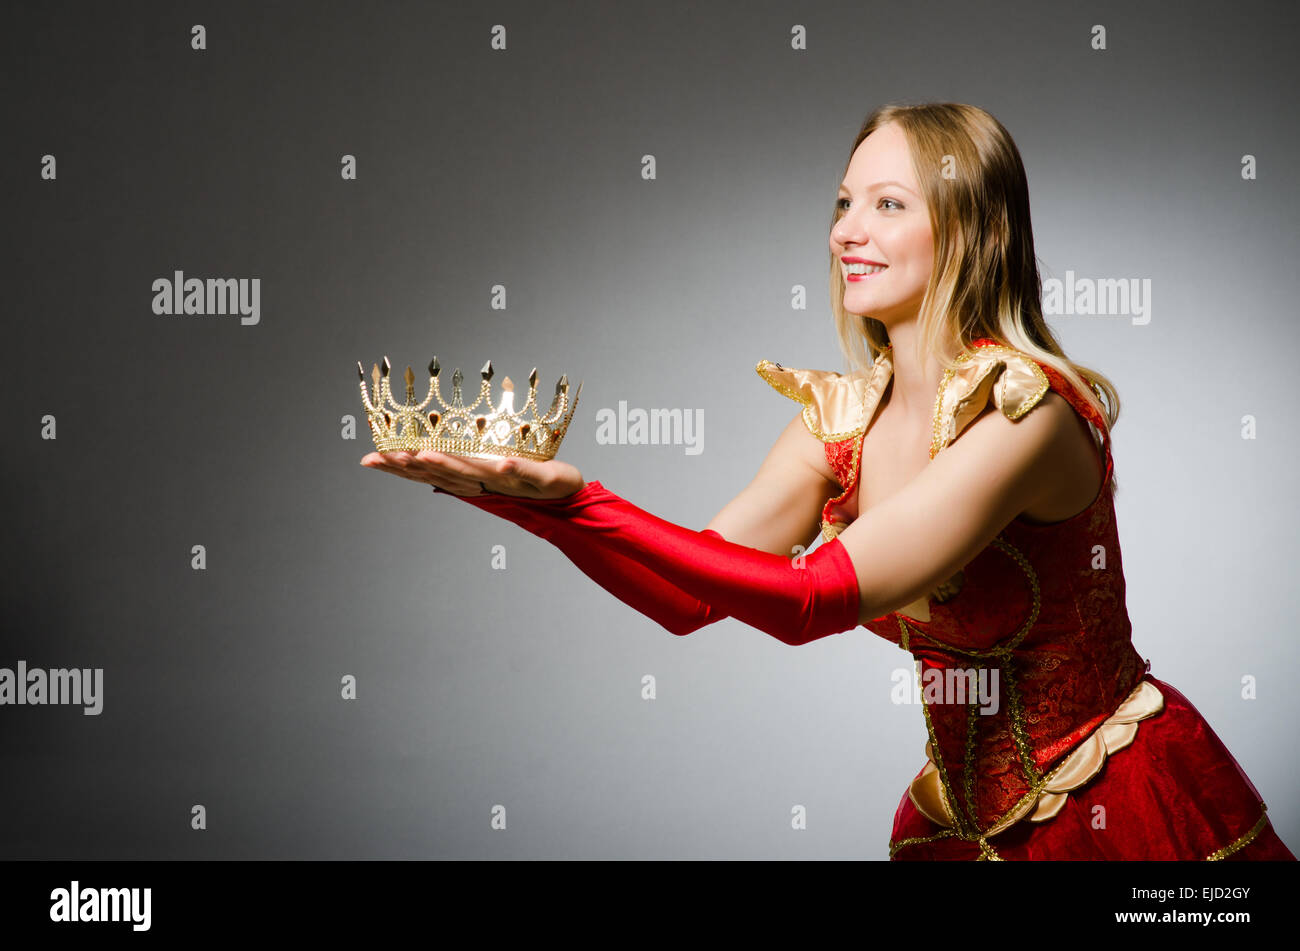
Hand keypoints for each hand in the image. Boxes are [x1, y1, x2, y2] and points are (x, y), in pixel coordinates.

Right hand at [360, 449, 584, 499]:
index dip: (398, 467)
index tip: (369, 459)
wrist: (570, 499)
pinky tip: (501, 465)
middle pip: (445, 474)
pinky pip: (526, 473)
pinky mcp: (542, 478)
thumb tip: (426, 454)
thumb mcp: (490, 469)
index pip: (429, 473)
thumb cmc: (528, 480)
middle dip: (413, 465)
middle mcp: (486, 483)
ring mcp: (512, 482)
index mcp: (472, 478)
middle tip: (386, 457)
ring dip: (451, 466)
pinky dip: (513, 470)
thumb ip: (460, 464)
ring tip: (425, 455)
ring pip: (477, 474)